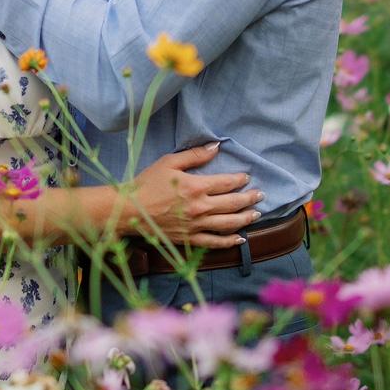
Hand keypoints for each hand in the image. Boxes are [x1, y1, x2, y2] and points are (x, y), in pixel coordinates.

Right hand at [125, 142, 264, 248]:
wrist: (129, 211)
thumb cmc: (147, 183)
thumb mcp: (169, 162)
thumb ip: (195, 155)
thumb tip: (216, 146)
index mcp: (196, 187)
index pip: (226, 183)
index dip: (240, 179)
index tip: (246, 177)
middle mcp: (200, 207)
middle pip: (233, 203)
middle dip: (250, 198)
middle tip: (260, 195)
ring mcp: (196, 225)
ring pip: (228, 224)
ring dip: (246, 218)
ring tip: (256, 214)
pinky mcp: (190, 239)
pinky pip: (214, 242)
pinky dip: (229, 241)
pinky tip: (240, 239)